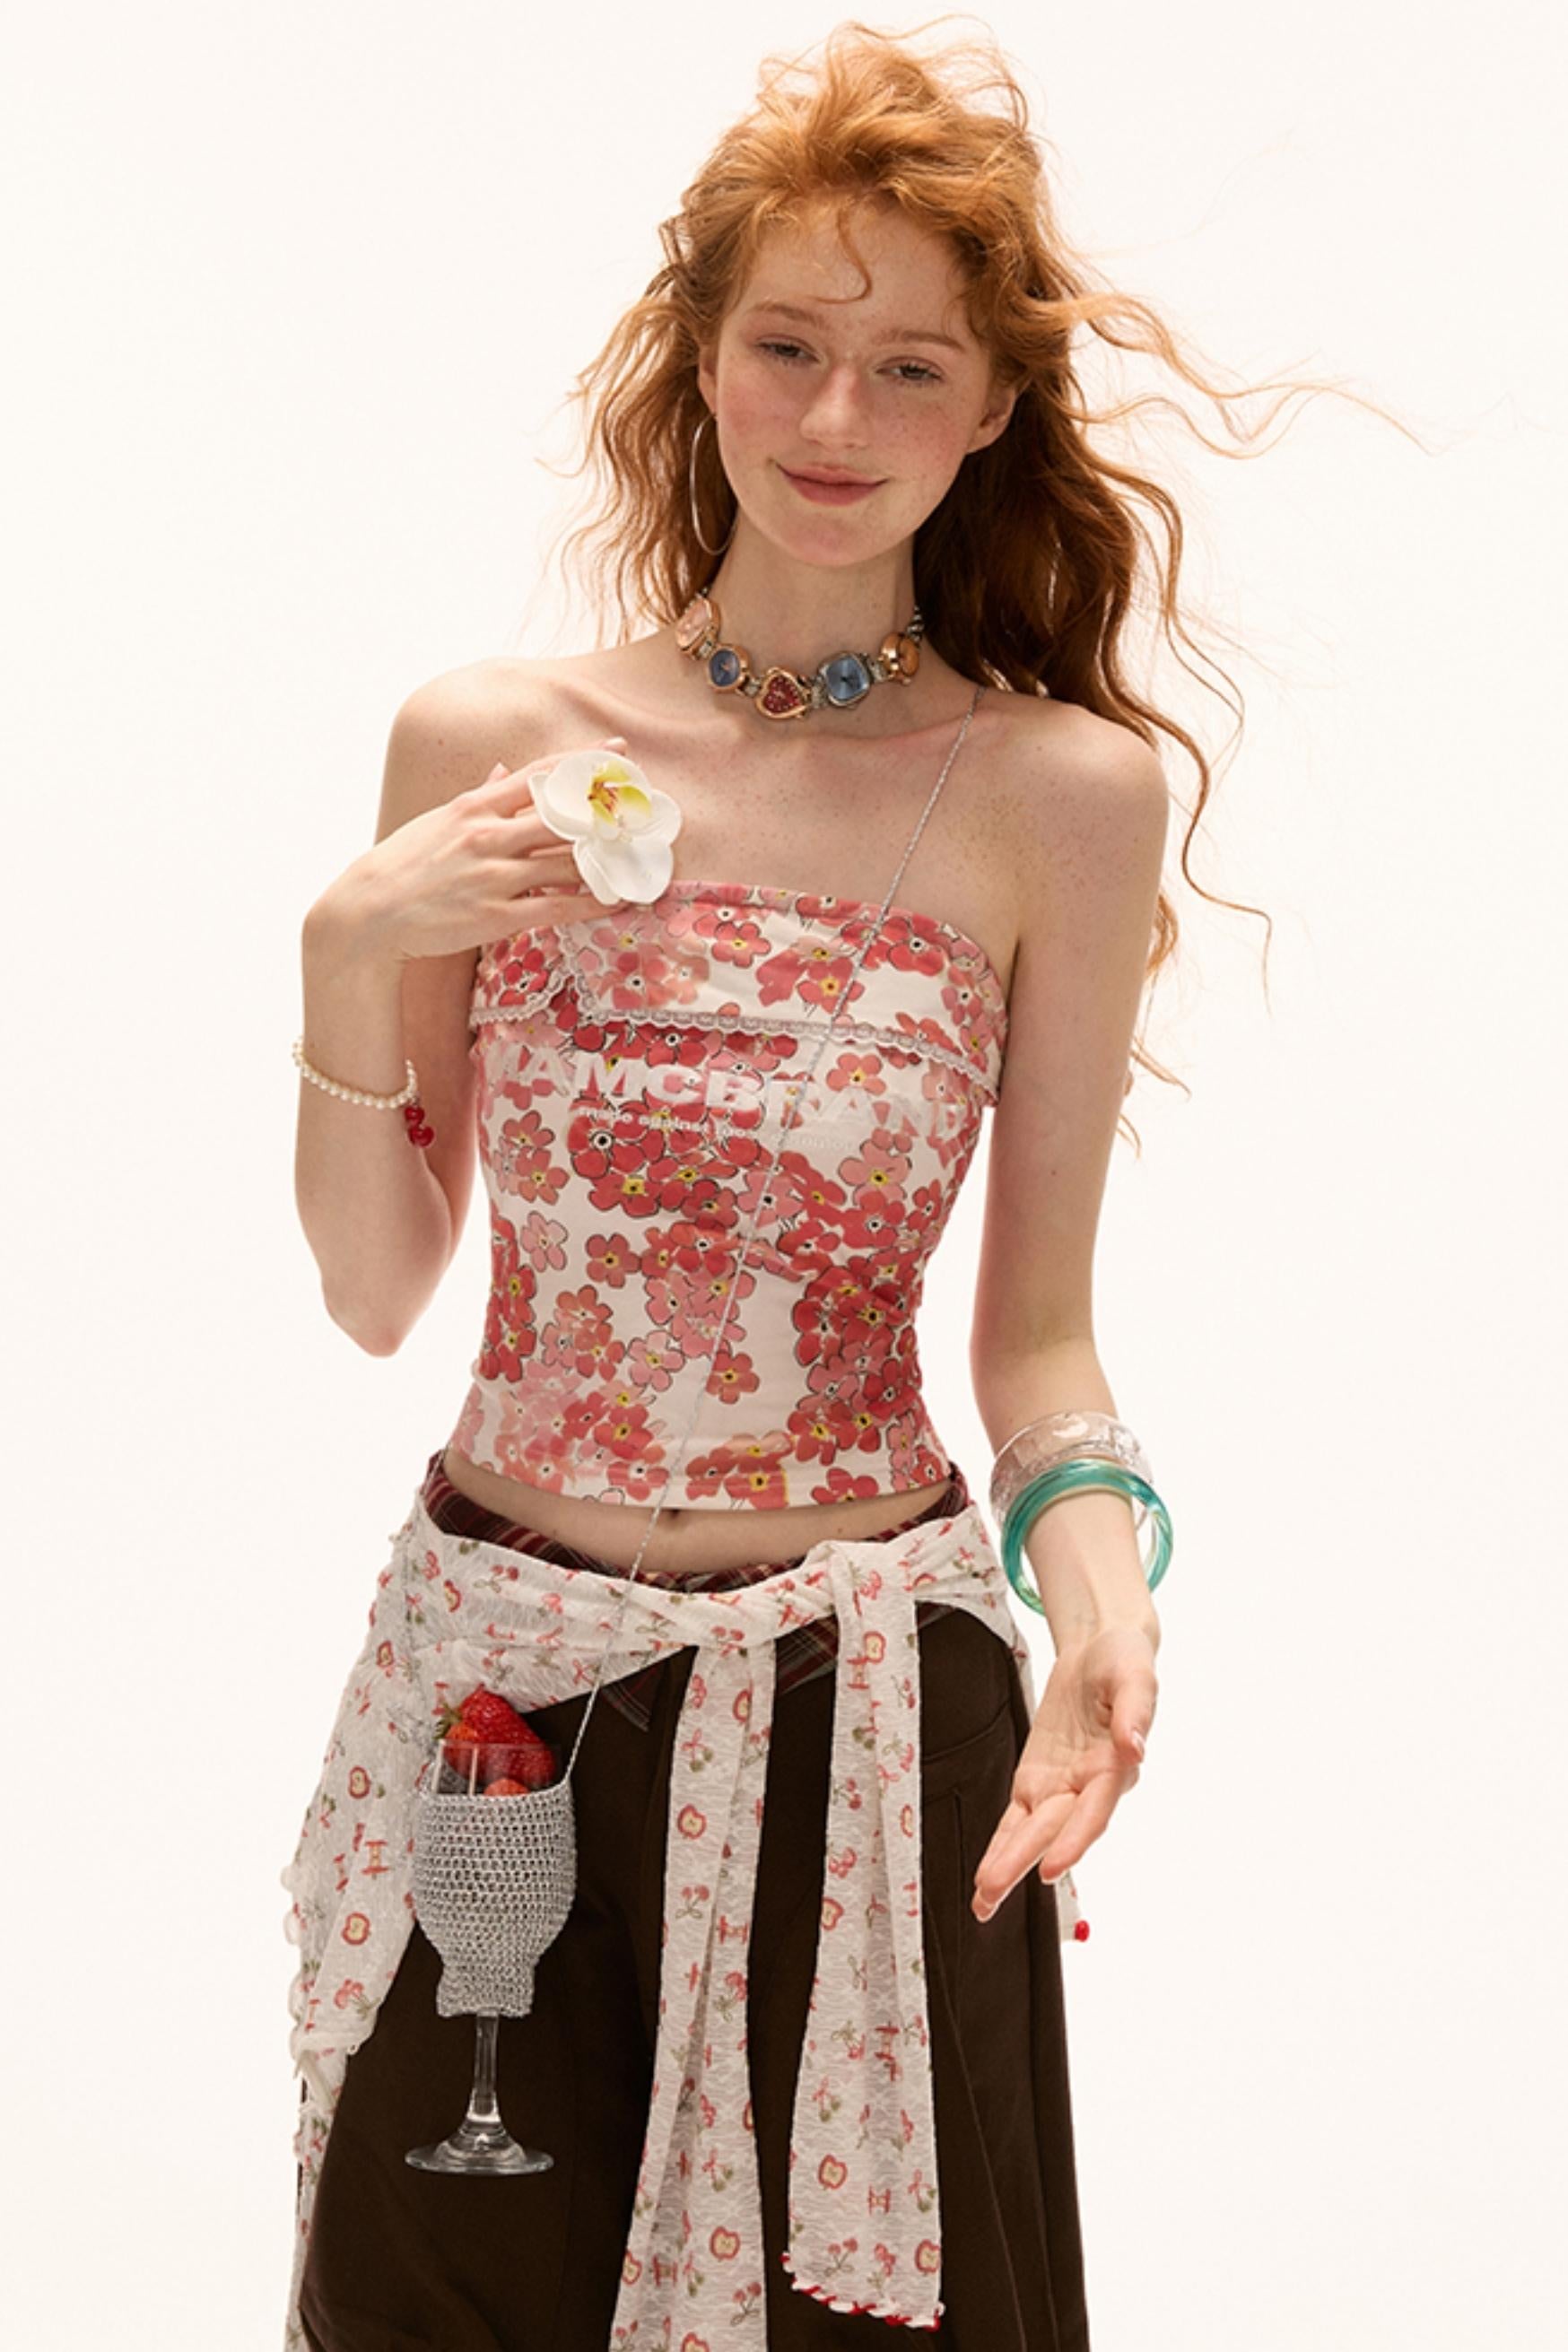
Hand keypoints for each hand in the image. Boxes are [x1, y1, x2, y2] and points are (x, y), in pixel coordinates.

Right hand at [323, 735, 634, 963]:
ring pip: (566, 863)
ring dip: (608, 861)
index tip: (619, 752)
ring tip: (641, 858)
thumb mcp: (440, 820)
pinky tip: (615, 900)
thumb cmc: (406, 864)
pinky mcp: (496, 915)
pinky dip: (590, 904)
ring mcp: (493, 875)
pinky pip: (555, 907)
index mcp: (475, 805)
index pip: (541, 775)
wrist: (370, 911)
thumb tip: (502, 770)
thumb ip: (480, 795)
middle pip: (564, 816)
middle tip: (645, 808)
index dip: (585, 762)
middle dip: (608, 811)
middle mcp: (488, 835)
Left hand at [971, 1623, 1157, 1921]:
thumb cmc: (1125, 1663)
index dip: (1073, 1841)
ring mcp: (1060, 1786)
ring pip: (1030, 1832)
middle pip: (1052, 1830)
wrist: (1103, 1650)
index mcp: (1114, 1767)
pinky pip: (1016, 1818)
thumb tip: (1133, 1745)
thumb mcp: (1135, 1676)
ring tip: (983, 1901)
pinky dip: (1001, 1846)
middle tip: (992, 1891)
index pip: (1092, 1812)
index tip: (1051, 1868)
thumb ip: (1135, 1712)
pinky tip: (986, 1878)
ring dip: (1007, 1866)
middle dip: (1021, 1860)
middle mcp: (1087, 1787)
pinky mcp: (1038, 1779)